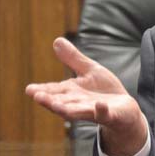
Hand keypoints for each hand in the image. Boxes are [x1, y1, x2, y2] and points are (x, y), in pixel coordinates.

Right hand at [25, 37, 147, 155]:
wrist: (125, 111)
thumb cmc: (104, 91)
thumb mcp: (89, 70)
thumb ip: (73, 59)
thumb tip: (57, 40)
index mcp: (72, 92)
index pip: (54, 91)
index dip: (42, 90)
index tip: (29, 90)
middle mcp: (79, 103)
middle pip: (62, 103)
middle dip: (50, 101)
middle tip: (37, 97)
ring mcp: (94, 111)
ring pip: (77, 112)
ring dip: (66, 109)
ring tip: (56, 105)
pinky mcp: (110, 115)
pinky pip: (104, 114)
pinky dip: (101, 110)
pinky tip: (99, 105)